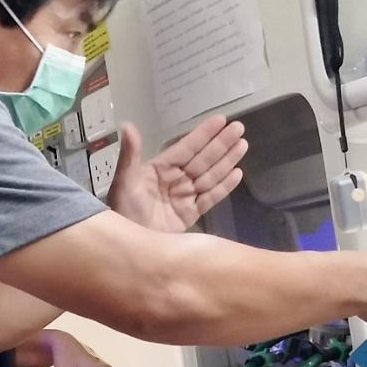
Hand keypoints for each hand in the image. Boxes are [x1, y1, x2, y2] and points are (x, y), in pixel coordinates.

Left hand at [107, 115, 247, 232]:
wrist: (130, 246)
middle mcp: (175, 180)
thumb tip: (127, 124)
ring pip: (211, 175)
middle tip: (239, 128)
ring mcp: (185, 197)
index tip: (221, 120)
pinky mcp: (191, 215)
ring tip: (243, 145)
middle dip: (221, 144)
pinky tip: (237, 173)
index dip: (204, 134)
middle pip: (203, 159)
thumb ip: (130, 154)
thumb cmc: (123, 211)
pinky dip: (224, 186)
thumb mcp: (124, 180)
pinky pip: (211, 197)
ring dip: (227, 160)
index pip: (187, 147)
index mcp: (160, 169)